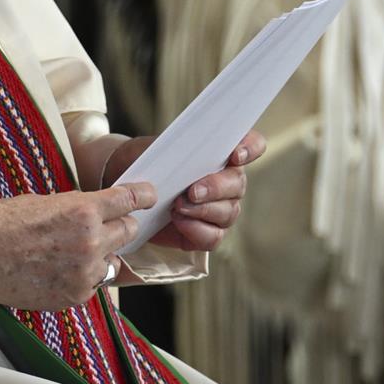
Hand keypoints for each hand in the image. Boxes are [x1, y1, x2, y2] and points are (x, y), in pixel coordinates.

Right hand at [0, 182, 156, 309]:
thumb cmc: (3, 225)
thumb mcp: (48, 201)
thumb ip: (80, 208)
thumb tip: (99, 211)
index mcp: (83, 210)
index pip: (129, 200)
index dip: (143, 196)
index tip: (150, 196)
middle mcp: (90, 241)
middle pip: (129, 231)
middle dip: (119, 226)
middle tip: (100, 226)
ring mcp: (84, 272)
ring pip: (113, 261)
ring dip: (101, 254)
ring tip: (70, 252)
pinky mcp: (75, 295)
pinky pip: (94, 283)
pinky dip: (84, 277)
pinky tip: (60, 269)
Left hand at [147, 130, 264, 252]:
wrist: (130, 189)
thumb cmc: (148, 164)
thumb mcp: (157, 148)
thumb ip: (177, 149)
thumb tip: (185, 153)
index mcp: (223, 153)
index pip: (252, 146)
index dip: (250, 148)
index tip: (235, 155)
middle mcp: (228, 182)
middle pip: (238, 184)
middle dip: (216, 188)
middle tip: (192, 191)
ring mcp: (220, 209)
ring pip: (227, 212)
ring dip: (202, 210)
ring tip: (177, 207)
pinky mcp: (206, 233)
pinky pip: (214, 237)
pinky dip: (197, 230)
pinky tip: (179, 222)